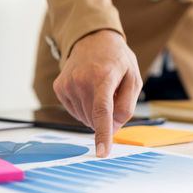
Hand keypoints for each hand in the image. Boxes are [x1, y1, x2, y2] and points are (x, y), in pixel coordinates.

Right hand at [53, 30, 142, 156]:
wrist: (93, 40)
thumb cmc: (118, 60)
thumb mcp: (134, 78)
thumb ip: (126, 106)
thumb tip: (113, 129)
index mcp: (104, 77)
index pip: (102, 111)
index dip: (103, 134)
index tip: (102, 152)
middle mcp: (82, 80)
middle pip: (95, 118)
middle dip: (107, 117)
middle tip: (113, 94)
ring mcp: (68, 84)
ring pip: (85, 117)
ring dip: (96, 113)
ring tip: (101, 89)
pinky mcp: (59, 87)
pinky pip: (75, 111)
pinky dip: (85, 108)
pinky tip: (90, 91)